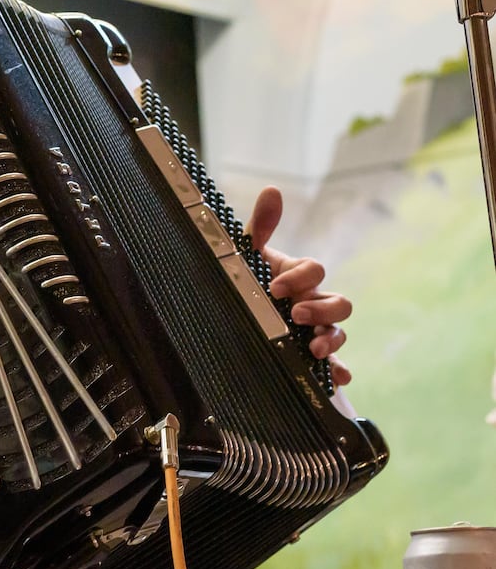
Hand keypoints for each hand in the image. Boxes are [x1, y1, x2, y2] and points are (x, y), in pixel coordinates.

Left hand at [245, 186, 352, 385]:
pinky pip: (332, 363)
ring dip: (331, 339)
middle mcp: (312, 302)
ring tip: (313, 348)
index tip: (274, 286)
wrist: (228, 312)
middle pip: (340, 303)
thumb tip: (272, 190)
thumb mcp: (245, 254)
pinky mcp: (310, 355)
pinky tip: (337, 378)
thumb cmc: (245, 278)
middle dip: (322, 309)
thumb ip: (259, 226)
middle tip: (295, 315)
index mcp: (298, 276)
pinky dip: (338, 370)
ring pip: (338, 332)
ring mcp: (314, 329)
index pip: (314, 270)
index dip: (301, 276)